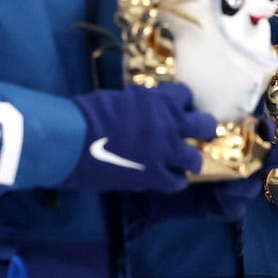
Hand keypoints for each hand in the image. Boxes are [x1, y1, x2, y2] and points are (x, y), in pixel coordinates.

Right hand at [65, 82, 216, 193]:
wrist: (74, 139)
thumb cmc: (90, 113)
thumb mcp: (123, 98)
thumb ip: (143, 105)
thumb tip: (148, 110)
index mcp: (160, 100)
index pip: (186, 95)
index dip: (182, 103)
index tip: (179, 108)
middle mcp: (170, 125)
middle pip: (204, 125)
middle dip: (203, 128)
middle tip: (200, 132)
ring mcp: (165, 152)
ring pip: (194, 159)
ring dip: (190, 160)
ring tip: (185, 161)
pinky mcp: (154, 176)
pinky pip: (176, 182)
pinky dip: (175, 181)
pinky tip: (170, 179)